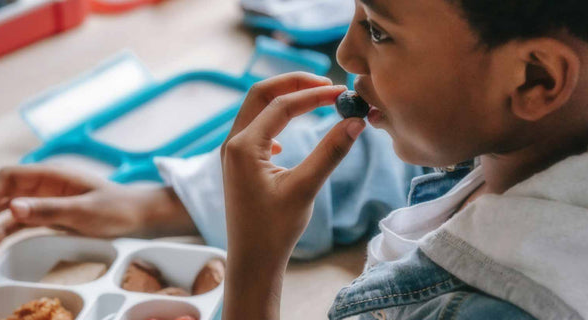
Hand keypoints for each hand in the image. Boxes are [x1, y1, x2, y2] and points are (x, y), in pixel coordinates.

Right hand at [0, 165, 195, 246]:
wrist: (140, 217)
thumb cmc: (116, 209)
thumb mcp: (82, 212)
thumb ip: (48, 209)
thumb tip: (13, 207)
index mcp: (52, 174)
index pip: (8, 176)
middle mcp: (45, 184)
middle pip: (3, 189)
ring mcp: (47, 199)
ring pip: (9, 204)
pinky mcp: (52, 214)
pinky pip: (22, 219)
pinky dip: (6, 228)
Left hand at [220, 72, 365, 318]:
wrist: (251, 261)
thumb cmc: (274, 230)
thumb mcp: (305, 188)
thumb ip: (330, 152)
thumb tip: (356, 121)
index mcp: (243, 146)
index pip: (281, 104)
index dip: (314, 94)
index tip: (342, 92)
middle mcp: (232, 144)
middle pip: (261, 94)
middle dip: (294, 84)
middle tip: (327, 84)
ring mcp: (232, 153)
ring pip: (256, 109)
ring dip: (284, 99)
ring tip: (316, 99)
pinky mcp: (238, 164)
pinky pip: (254, 128)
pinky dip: (275, 120)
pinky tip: (287, 140)